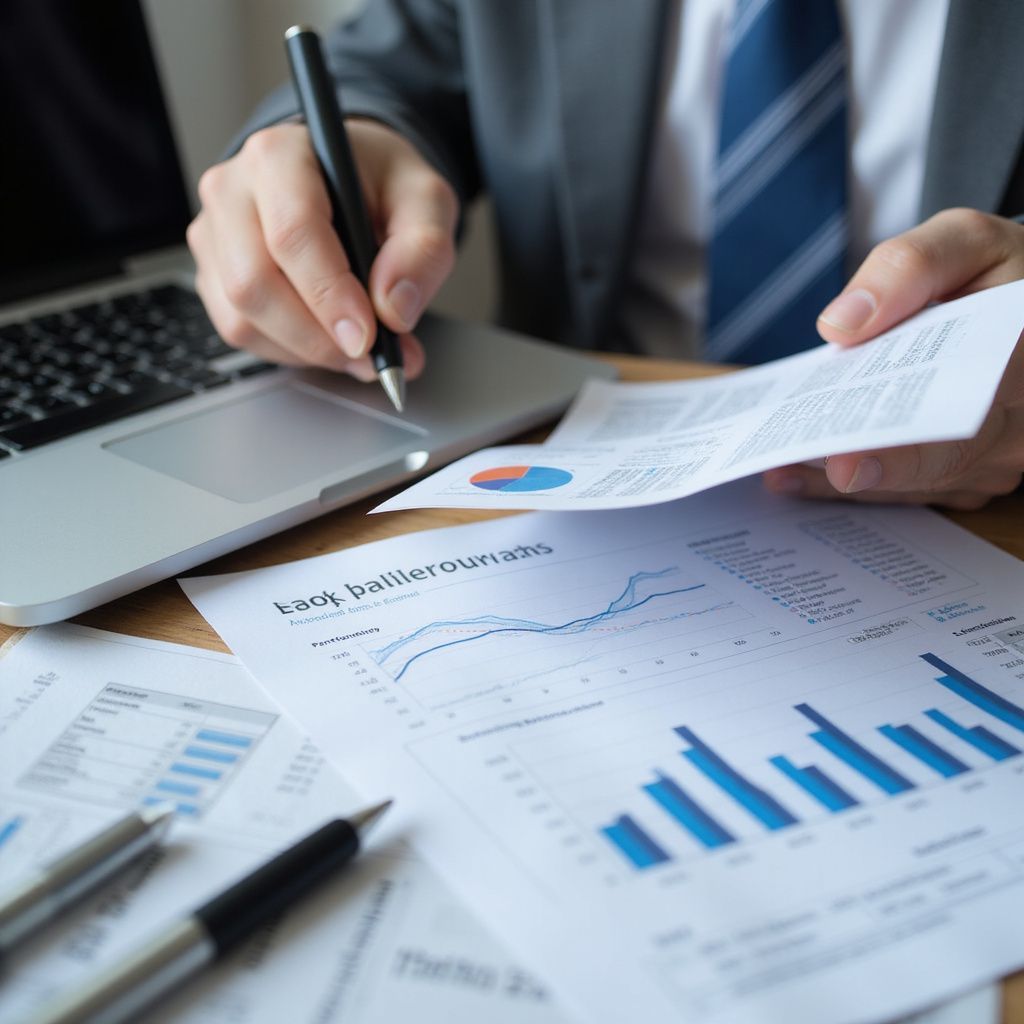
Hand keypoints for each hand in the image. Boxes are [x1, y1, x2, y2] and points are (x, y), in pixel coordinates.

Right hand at [186, 119, 458, 379]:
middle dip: (317, 336)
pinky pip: (241, 331)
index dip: (330, 294)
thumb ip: (423, 250)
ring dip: (307, 349)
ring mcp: (215, 235)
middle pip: (254, 283)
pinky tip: (327, 340)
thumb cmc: (382, 184)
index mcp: (281, 156)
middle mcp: (232, 191)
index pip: (292, 234)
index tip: (368, 335)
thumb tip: (393, 310)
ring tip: (359, 349)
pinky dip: (289, 351)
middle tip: (370, 355)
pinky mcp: (213, 273)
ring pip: (242, 317)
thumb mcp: (427, 201)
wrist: (349, 180)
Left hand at [763, 208, 1023, 508]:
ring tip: (776, 463)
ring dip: (842, 479)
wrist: (1017, 305)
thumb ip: (908, 269)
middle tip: (792, 465)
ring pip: (914, 483)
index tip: (847, 463)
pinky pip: (904, 490)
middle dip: (862, 467)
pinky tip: (790, 474)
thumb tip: (841, 325)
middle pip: (936, 459)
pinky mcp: (966, 477)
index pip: (964, 403)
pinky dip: (845, 483)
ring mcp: (995, 458)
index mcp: (1021, 355)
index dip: (905, 444)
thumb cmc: (993, 271)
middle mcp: (1018, 422)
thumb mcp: (962, 242)